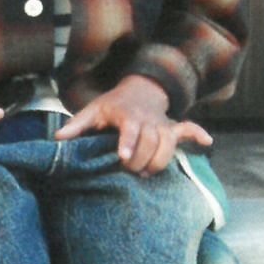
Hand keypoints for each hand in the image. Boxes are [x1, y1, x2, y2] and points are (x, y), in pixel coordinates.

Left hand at [55, 75, 211, 175]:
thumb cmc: (111, 105)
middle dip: (142, 160)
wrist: (138, 89)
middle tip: (130, 171)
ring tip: (146, 173)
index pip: (129, 130)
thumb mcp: (92, 111)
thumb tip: (57, 139)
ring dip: (160, 160)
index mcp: (126, 115)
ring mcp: (162, 124)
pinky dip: (197, 134)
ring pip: (168, 143)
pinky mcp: (172, 128)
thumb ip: (77, 125)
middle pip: (151, 141)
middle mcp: (147, 119)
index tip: (123, 157)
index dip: (127, 144)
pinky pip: (188, 129)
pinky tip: (206, 141)